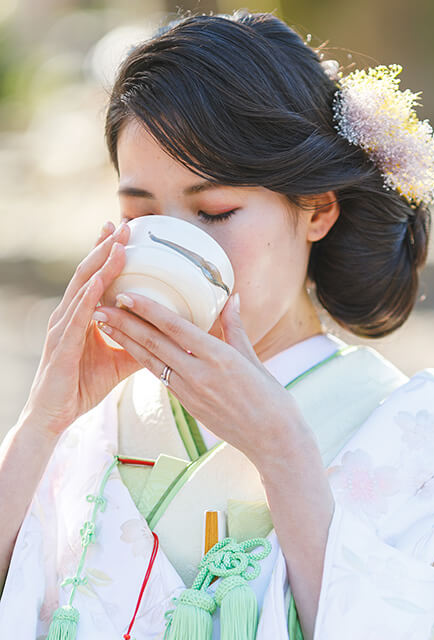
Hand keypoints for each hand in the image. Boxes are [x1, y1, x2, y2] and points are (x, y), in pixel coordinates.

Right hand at [23, 221, 139, 439]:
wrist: (54, 415)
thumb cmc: (82, 385)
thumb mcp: (121, 361)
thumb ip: (141, 344)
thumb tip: (171, 336)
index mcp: (81, 315)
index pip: (95, 275)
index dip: (107, 252)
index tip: (126, 230)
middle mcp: (69, 314)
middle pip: (88, 272)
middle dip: (106, 247)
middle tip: (125, 224)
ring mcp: (62, 327)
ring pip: (82, 288)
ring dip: (100, 264)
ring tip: (118, 244)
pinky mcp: (61, 345)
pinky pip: (77, 317)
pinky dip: (89, 297)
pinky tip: (100, 282)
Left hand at [92, 291, 306, 468]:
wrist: (272, 441)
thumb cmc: (271, 398)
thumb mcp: (253, 359)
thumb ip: (236, 328)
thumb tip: (232, 298)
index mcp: (219, 357)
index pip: (176, 328)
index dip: (148, 310)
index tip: (126, 294)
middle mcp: (200, 374)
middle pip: (154, 344)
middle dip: (124, 324)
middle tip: (99, 306)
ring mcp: (191, 392)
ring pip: (151, 362)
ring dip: (125, 342)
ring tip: (103, 325)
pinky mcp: (187, 405)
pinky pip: (161, 377)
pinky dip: (142, 360)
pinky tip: (129, 349)